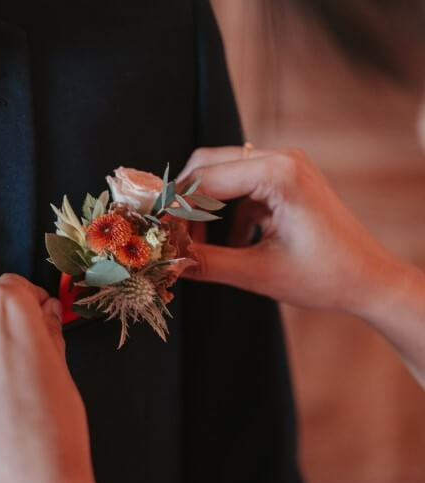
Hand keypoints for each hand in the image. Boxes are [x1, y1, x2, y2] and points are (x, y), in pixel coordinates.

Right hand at [178, 146, 403, 313]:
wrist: (369, 279)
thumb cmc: (325, 276)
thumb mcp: (259, 274)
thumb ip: (208, 264)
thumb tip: (168, 261)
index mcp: (279, 174)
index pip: (205, 180)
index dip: (174, 208)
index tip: (156, 235)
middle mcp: (281, 158)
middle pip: (207, 165)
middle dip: (185, 203)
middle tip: (171, 237)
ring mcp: (285, 166)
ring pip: (221, 174)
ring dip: (203, 208)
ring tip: (197, 246)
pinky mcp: (284, 181)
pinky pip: (239, 187)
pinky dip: (225, 213)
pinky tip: (232, 244)